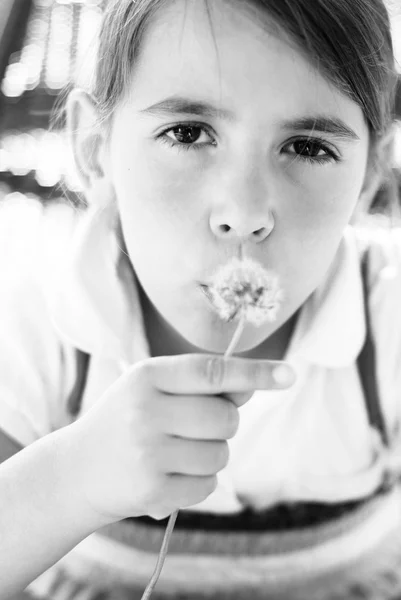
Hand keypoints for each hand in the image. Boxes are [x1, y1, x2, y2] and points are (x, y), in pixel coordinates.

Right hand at [70, 354, 294, 522]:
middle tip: (194, 426)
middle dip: (223, 423)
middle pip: (226, 417)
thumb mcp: (153, 389)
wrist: (78, 469)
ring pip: (221, 453)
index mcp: (148, 376)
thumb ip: (200, 385)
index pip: (213, 371)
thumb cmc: (127, 419)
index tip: (289, 375)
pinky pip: (208, 484)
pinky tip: (169, 475)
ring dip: (211, 454)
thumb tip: (252, 387)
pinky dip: (199, 481)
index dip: (255, 373)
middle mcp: (146, 411)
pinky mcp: (152, 490)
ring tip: (177, 452)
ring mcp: (148, 453)